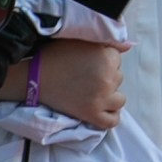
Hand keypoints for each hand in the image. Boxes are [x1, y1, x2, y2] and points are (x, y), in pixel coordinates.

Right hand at [11, 36, 126, 128]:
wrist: (33, 78)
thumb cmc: (54, 56)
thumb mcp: (80, 40)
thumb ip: (106, 41)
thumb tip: (128, 46)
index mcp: (106, 56)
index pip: (117, 60)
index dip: (103, 61)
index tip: (88, 63)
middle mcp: (108, 77)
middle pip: (118, 78)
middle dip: (106, 77)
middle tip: (86, 77)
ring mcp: (102, 98)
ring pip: (119, 99)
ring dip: (109, 96)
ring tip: (92, 92)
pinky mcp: (92, 114)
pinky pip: (112, 120)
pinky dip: (110, 116)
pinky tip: (102, 109)